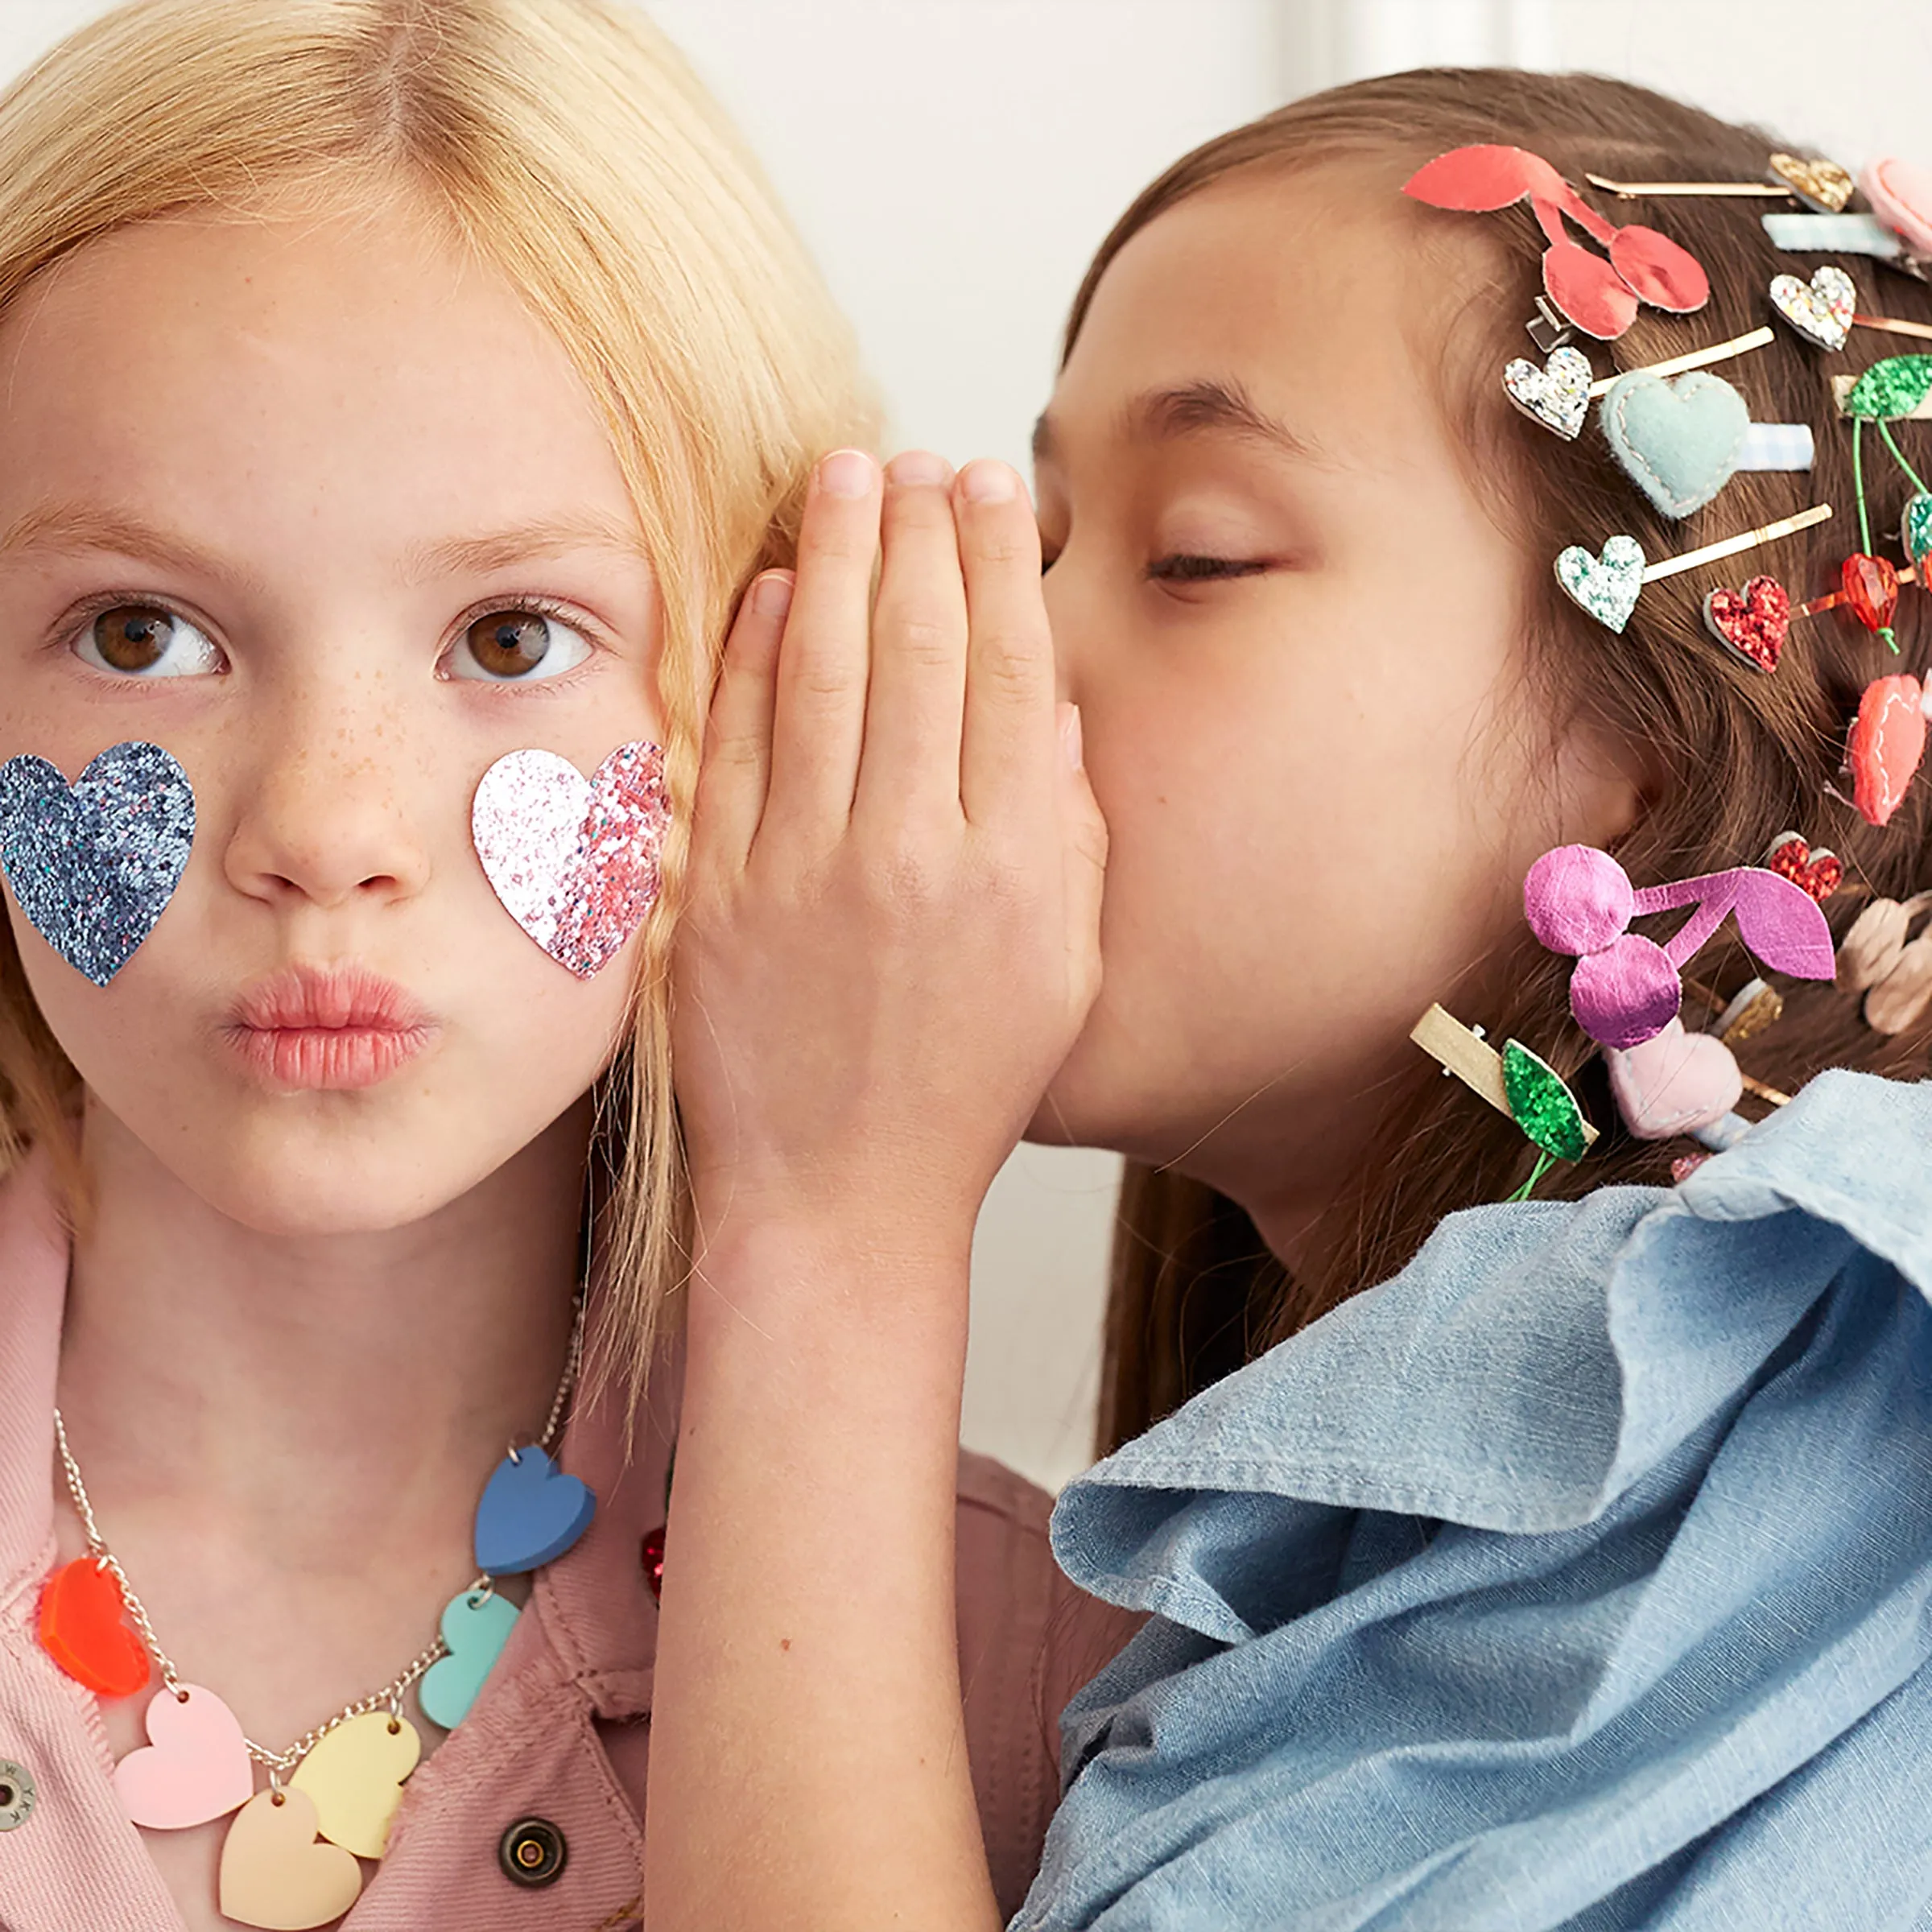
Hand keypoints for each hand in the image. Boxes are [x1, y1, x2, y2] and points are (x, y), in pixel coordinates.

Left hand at [673, 446, 1105, 1260]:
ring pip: (829, 674)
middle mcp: (916, 853)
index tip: (991, 487)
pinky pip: (740, 746)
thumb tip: (1049, 708)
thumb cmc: (965, 1087)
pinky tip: (776, 588)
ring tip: (846, 476)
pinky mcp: (719, 894)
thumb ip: (1067, 834)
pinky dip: (757, 656)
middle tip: (915, 456)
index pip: (1010, 672)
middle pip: (923, 649)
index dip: (998, 564)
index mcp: (1014, 868)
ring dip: (839, 559)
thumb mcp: (1062, 972)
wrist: (840, 1196)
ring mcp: (808, 870)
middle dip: (921, 532)